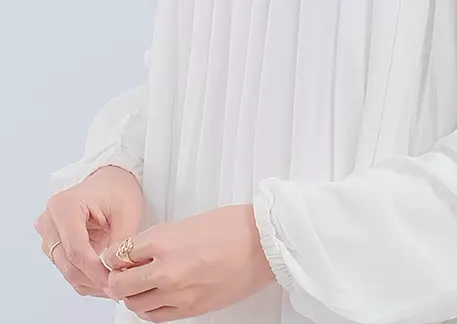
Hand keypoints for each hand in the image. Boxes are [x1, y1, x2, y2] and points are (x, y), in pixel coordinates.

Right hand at [35, 164, 143, 298]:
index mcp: (64, 206)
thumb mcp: (127, 214)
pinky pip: (67, 267)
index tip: (112, 283)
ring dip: (89, 281)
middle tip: (116, 289)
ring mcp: (48, 233)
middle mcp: (50, 220)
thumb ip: (120, 245)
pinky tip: (102, 279)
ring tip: (112, 284)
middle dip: (93, 280)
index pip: (76, 250)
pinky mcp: (54, 243)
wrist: (112, 180)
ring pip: (66, 270)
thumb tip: (117, 274)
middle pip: (68, 263)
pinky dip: (85, 277)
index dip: (94, 271)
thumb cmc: (118, 189)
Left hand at [102, 204, 275, 320]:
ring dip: (131, 295)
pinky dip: (149, 310)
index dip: (112, 256)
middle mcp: (165, 270)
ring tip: (138, 286)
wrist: (263, 244)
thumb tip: (139, 253)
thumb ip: (160, 240)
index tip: (114, 256)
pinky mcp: (191, 310)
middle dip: (115, 279)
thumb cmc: (232, 226)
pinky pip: (156, 317)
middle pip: (120, 284)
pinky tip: (154, 299)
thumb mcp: (188, 223)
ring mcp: (177, 294)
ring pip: (135, 304)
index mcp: (162, 241)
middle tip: (120, 274)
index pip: (119, 254)